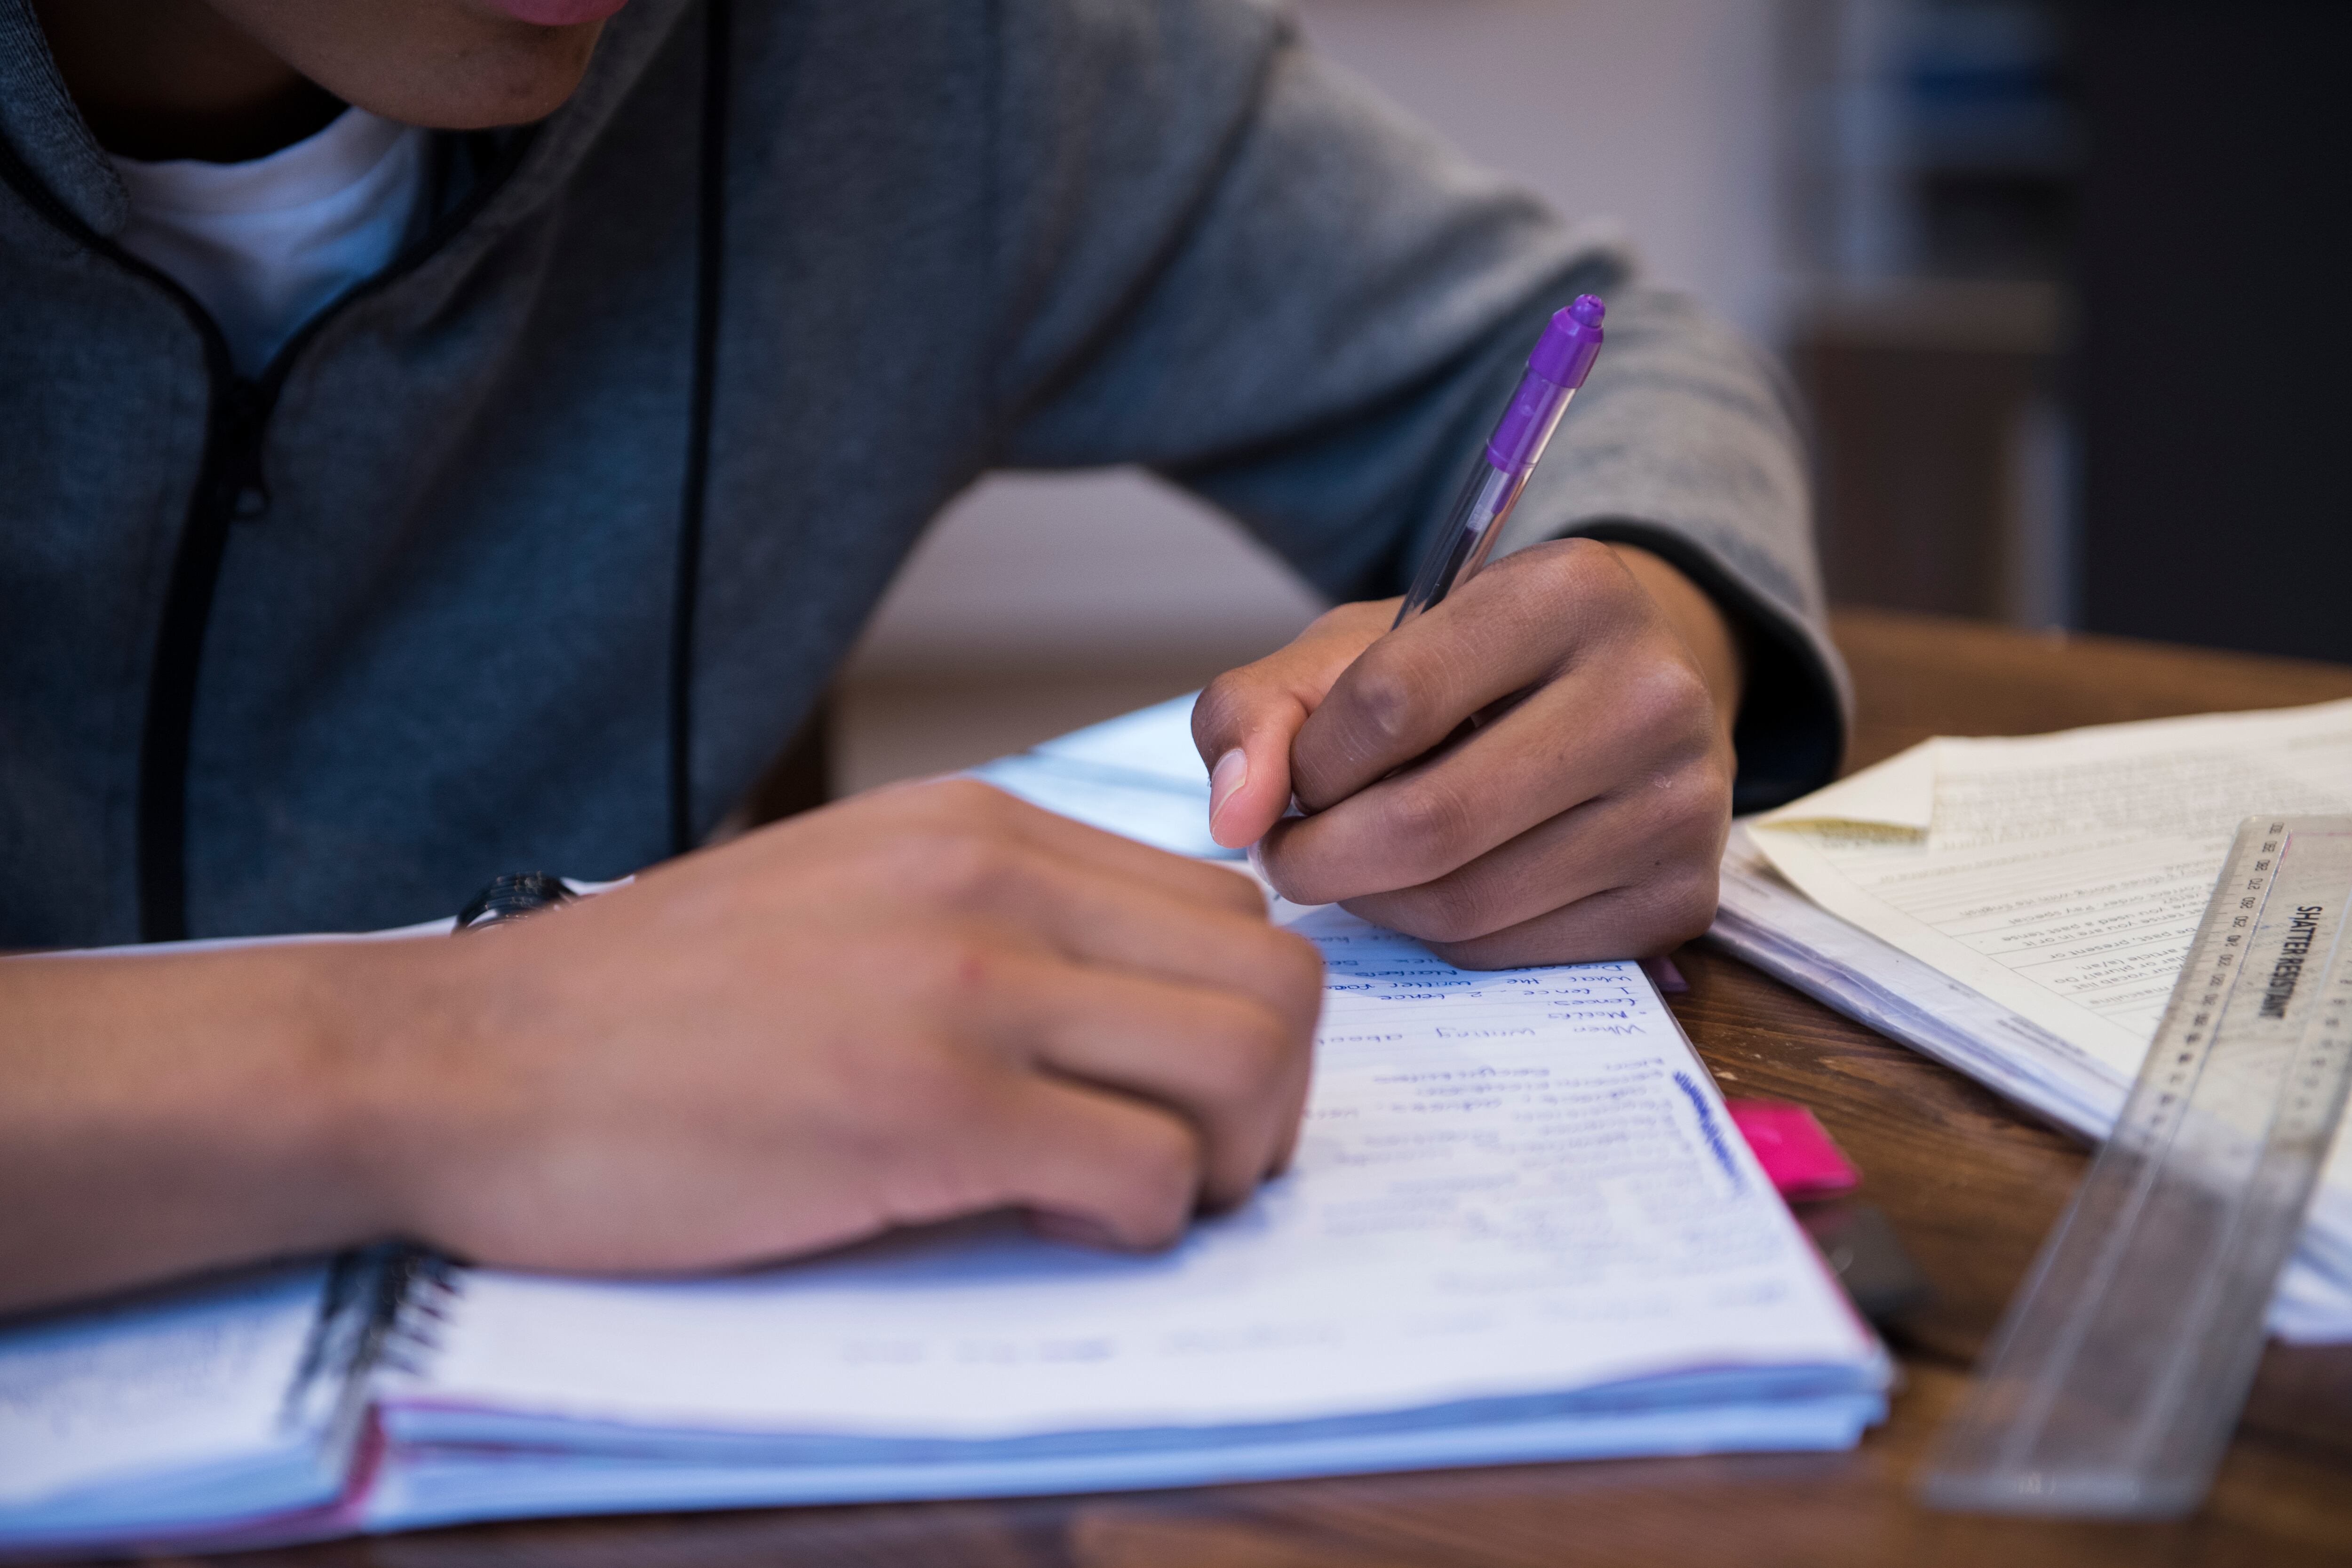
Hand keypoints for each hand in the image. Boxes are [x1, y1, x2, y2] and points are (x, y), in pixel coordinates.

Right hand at [366, 781, 1323, 1271]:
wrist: (461, 1058)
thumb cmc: (649, 1007)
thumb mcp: (846, 898)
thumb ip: (994, 925)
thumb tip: (1129, 1014)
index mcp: (979, 826)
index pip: (1227, 909)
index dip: (1231, 1020)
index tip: (1160, 1089)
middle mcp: (992, 883)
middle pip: (1275, 981)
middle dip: (1265, 1100)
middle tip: (1176, 1165)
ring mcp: (962, 989)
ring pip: (1249, 1066)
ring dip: (1221, 1163)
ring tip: (1118, 1195)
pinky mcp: (923, 1109)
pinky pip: (1146, 1177)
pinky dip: (1131, 1224)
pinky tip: (1037, 1219)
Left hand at [1193, 539, 1741, 968]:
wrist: (1613, 700)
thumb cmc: (1466, 672)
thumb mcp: (1352, 652)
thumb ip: (1257, 710)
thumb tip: (1234, 818)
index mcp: (1570, 590)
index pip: (1389, 702)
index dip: (1310, 761)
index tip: (1300, 774)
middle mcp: (1652, 692)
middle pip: (1429, 820)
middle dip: (1322, 857)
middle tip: (1292, 854)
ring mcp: (1682, 804)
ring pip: (1466, 903)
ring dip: (1377, 902)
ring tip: (1364, 862)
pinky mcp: (1684, 897)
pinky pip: (1513, 953)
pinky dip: (1445, 938)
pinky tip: (1441, 886)